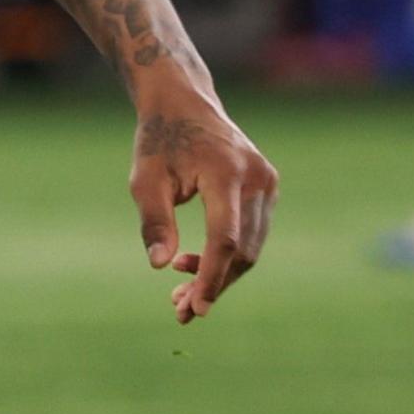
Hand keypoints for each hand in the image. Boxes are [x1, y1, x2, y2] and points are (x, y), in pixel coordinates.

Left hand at [129, 88, 278, 324]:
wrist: (184, 105)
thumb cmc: (159, 142)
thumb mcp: (145, 179)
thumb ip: (154, 221)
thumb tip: (160, 266)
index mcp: (226, 173)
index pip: (225, 238)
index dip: (212, 276)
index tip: (196, 307)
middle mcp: (257, 178)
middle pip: (242, 249)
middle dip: (213, 283)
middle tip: (179, 308)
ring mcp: (268, 183)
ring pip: (251, 247)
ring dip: (220, 275)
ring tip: (180, 294)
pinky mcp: (268, 187)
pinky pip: (252, 233)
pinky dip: (229, 255)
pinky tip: (194, 266)